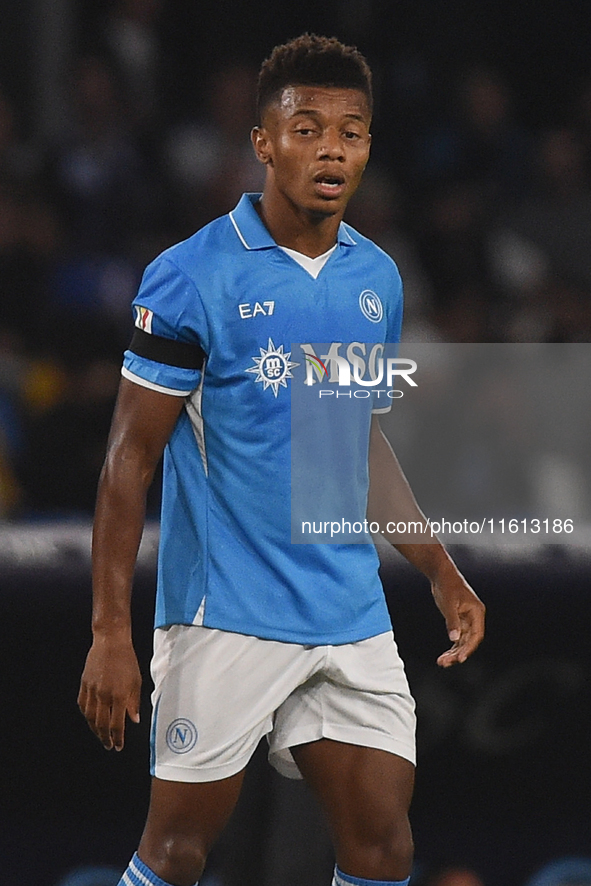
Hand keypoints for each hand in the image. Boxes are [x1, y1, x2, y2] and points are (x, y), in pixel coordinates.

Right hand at [78, 634, 141, 749]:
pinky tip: (91, 719)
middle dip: (105, 738)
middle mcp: (103, 695)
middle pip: (101, 725)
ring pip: (90, 718)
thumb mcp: (137, 681)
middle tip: (109, 745)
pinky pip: (83, 705)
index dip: (118, 738)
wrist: (111, 641)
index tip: (119, 746)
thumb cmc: (127, 660)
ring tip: (101, 735)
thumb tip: (134, 720)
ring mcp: (91, 690)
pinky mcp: (84, 684)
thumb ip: (134, 703)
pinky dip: (87, 715)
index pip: (117, 725)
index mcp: (119, 696)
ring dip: (95, 729)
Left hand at [431, 568, 484, 667]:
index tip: (460, 659)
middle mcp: (474, 618)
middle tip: (444, 663)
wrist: (441, 575)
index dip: (469, 648)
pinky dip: (451, 647)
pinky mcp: (459, 621)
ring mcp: (467, 621)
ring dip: (453, 653)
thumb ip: (452, 621)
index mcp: (477, 612)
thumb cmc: (447, 585)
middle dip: (458, 653)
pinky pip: (457, 638)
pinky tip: (444, 656)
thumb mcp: (448, 604)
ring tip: (441, 663)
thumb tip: (454, 639)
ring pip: (463, 642)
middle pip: (469, 641)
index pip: (476, 635)